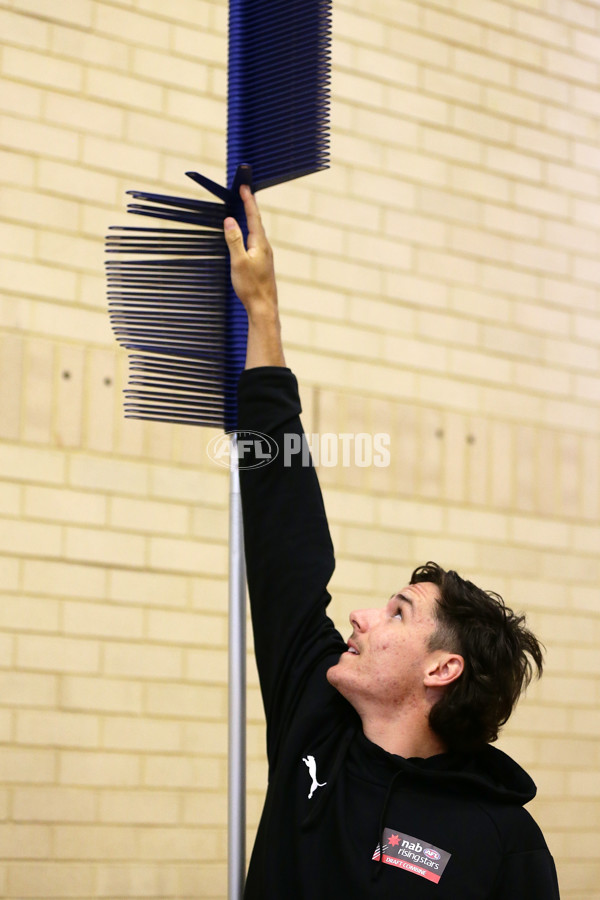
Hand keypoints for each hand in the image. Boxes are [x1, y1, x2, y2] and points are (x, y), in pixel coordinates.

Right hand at [224, 185, 277, 320]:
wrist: (263, 307)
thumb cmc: (251, 286)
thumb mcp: (238, 261)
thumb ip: (234, 240)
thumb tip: (230, 220)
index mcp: (260, 244)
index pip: (253, 217)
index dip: (248, 200)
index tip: (245, 186)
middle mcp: (265, 247)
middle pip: (257, 222)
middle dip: (251, 206)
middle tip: (246, 192)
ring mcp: (265, 256)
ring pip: (257, 232)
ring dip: (252, 218)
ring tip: (247, 208)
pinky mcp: (263, 264)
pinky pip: (256, 242)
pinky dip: (251, 232)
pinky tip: (248, 236)